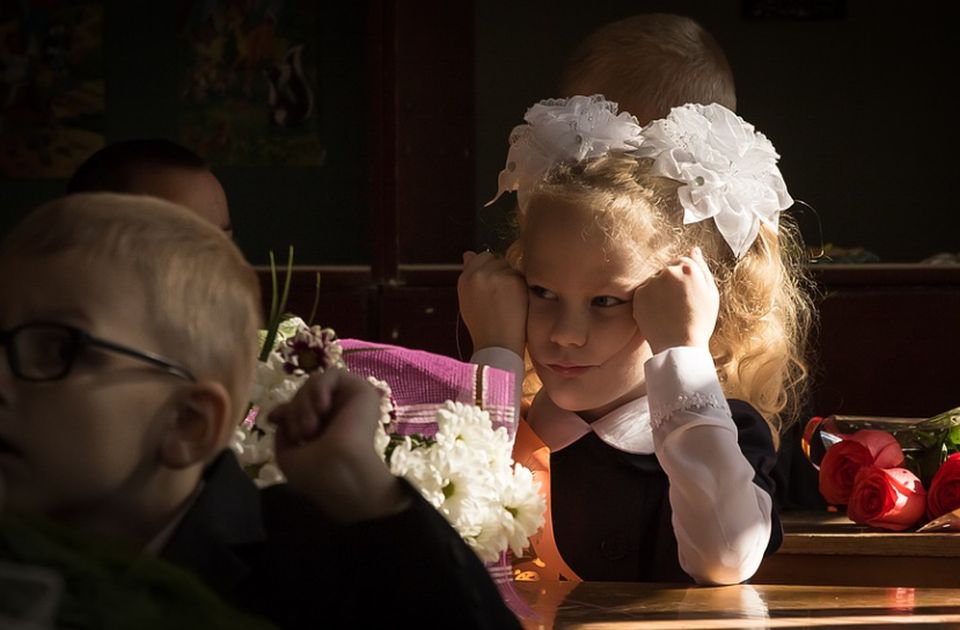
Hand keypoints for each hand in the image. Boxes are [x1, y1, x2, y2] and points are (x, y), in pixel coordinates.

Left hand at [268, 369, 408, 522]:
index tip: (274, 419)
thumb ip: (283, 432)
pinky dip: (320, 388)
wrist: (343, 472)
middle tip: (301, 433)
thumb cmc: (318, 473)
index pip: (300, 407)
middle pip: (303, 395)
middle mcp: (336, 415)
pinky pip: (332, 375)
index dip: (285, 409)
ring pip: (314, 384)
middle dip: (294, 410)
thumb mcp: (288, 456)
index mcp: (324, 431)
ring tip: (310, 427)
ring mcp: (348, 402)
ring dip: (304, 403)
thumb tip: (280, 416)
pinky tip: (322, 407)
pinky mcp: (360, 391)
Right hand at [457, 250, 527, 355]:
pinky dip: (521, 286)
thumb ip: (469, 277)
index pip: (479, 258)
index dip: (488, 271)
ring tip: (508, 301)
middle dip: (500, 272)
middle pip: (495, 259)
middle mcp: (477, 273)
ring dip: (510, 278)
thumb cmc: (483, 327)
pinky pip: (520, 275)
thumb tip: (468, 254)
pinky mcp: (513, 279)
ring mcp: (495, 275)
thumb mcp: (467, 300)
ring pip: (508, 266)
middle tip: (501, 296)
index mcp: (464, 279)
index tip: (492, 286)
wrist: (497, 344)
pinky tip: (516, 302)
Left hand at [633, 247, 719, 354]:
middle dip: (671, 283)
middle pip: (667, 270)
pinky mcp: (639, 295)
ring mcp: (652, 283)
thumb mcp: (710, 293)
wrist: (680, 346)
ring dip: (659, 291)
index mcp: (689, 269)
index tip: (685, 293)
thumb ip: (702, 267)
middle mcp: (669, 272)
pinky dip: (649, 301)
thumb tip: (693, 249)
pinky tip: (659, 314)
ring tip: (669, 311)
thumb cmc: (700, 321)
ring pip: (655, 281)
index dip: (685, 278)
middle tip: (678, 305)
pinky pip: (644, 292)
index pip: (683, 261)